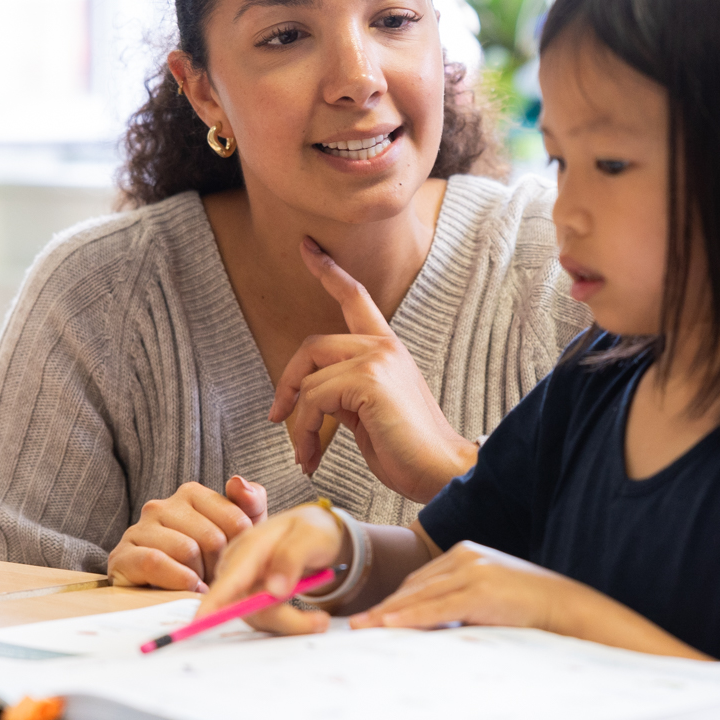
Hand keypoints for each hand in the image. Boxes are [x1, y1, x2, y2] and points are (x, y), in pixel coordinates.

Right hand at [107, 476, 267, 590]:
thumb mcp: (239, 531)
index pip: (236, 520)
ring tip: (200, 584)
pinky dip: (178, 580)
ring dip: (200, 577)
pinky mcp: (122, 556)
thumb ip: (251, 502)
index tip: (235, 561)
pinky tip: (187, 588)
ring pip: (186, 550)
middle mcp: (161, 505)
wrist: (167, 594)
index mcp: (190, 493)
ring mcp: (139, 529)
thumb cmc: (209, 560)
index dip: (242, 549)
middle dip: (220, 566)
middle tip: (217, 578)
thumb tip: (236, 482)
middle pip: (212, 538)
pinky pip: (155, 562)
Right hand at [196, 504, 347, 634]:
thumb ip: (292, 557)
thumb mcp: (311, 536)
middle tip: (321, 622)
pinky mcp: (250, 597)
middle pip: (246, 606)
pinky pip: (265, 618)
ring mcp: (243, 583)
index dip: (214, 602)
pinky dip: (289, 622)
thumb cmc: (312, 530)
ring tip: (320, 619)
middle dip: (284, 620)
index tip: (200, 622)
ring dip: (290, 623)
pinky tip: (311, 617)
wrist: (315, 532)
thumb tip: (274, 590)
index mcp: (251, 546)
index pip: (228, 578)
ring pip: (257, 617)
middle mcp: (240, 566)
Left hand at [270, 238, 475, 501]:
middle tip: (278, 417)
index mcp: (388, 349)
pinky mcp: (370, 379)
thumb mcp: (370, 414)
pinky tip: (312, 456)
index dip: (329, 271)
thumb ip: (345, 393)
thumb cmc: (407, 451)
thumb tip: (310, 397)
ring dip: (297, 421)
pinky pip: (314, 398)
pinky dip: (304, 431)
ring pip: (309, 378)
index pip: (356, 298)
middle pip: (312, 345)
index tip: (307, 247)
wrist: (441, 471)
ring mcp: (378, 359)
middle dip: (287, 383)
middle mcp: (384, 346)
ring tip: (304, 453)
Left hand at [349, 541, 581, 631]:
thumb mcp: (488, 598)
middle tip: (355, 624)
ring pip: (419, 596)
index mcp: (465, 554)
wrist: (566, 606)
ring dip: (387, 614)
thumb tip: (429, 624)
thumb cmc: (528, 608)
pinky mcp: (480, 591)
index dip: (392, 600)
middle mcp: (465, 556)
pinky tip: (389, 626)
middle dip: (383, 607)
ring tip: (362, 628)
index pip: (419, 580)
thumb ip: (459, 602)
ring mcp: (472, 571)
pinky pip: (436, 607)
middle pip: (413, 586)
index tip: (370, 616)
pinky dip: (409, 618)